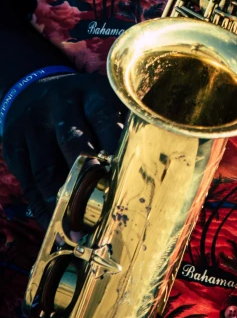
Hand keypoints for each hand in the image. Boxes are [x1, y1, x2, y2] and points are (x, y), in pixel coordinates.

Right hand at [2, 72, 124, 228]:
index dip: (115, 149)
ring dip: (62, 201)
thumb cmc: (84, 104)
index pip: (105, 119)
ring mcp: (33, 125)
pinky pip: (28, 181)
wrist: (34, 88)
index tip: (126, 176)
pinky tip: (55, 224)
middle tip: (103, 207)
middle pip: (73, 143)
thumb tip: (142, 169)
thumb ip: (123, 126)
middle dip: (88, 178)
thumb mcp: (105, 101)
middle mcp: (60, 105)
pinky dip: (41, 207)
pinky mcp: (14, 145)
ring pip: (47, 168)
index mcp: (90, 92)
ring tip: (77, 228)